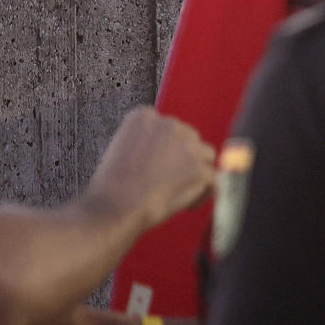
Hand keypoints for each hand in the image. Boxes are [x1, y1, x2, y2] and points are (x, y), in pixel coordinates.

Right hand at [85, 107, 216, 230]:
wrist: (115, 207)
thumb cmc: (112, 185)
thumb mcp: (122, 148)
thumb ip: (149, 141)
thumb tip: (172, 150)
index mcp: (145, 117)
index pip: (169, 128)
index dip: (166, 148)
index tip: (156, 166)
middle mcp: (170, 125)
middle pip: (190, 139)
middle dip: (183, 158)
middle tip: (167, 181)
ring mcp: (189, 147)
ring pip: (206, 156)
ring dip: (196, 172)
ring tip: (175, 191)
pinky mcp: (201, 170)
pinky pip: (213, 180)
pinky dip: (202, 194)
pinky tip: (185, 205)